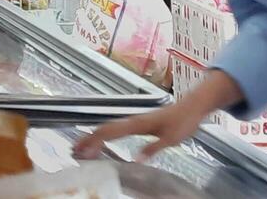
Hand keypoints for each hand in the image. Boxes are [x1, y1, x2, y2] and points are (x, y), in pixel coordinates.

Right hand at [77, 69, 243, 159]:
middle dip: (88, 139)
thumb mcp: (171, 138)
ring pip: (109, 128)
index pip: (110, 132)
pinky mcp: (138, 123)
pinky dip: (105, 135)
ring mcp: (134, 121)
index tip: (83, 149)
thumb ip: (153, 149)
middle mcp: (133, 121)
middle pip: (105, 129)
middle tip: (74, 150)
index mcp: (137, 124)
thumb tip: (136, 160)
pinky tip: (102, 141)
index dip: (95, 141)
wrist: (192, 106)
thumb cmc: (183, 120)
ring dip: (94, 137)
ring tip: (82, 146)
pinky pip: (116, 129)